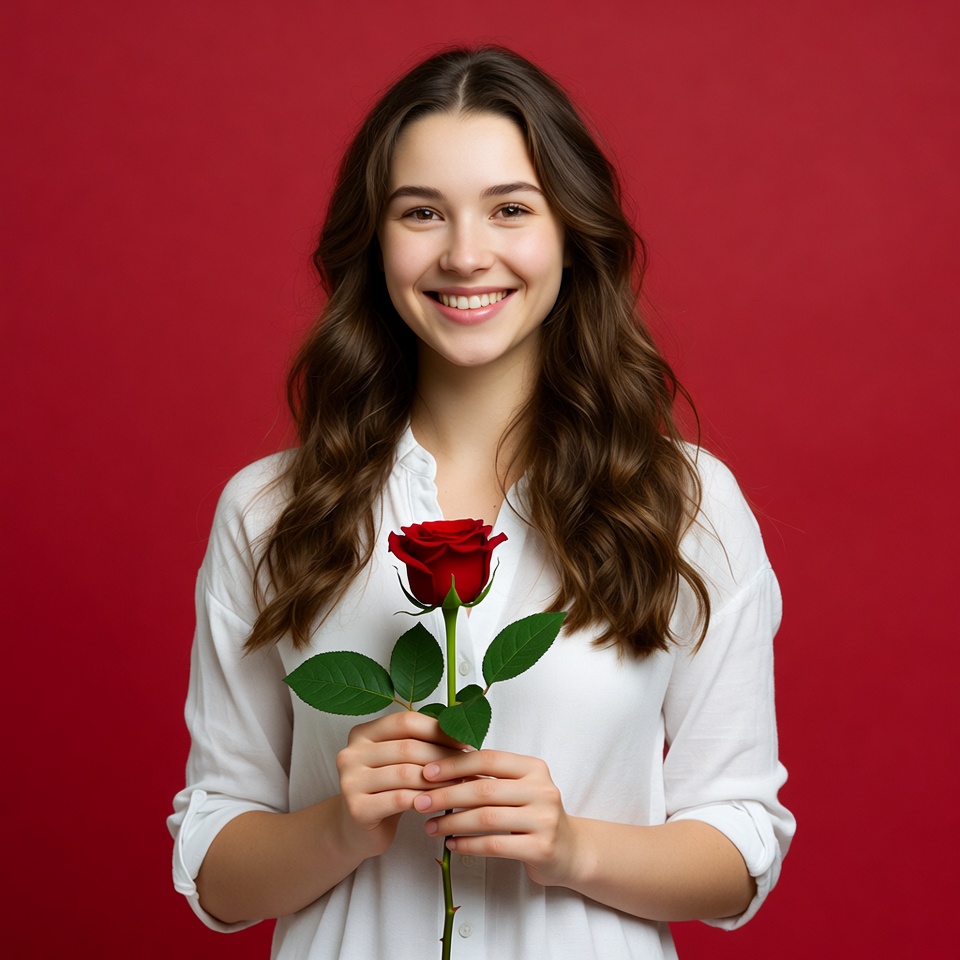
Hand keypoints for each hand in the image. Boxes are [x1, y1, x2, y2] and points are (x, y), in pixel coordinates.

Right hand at [335, 711, 464, 861]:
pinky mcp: (357, 808)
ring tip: (460, 783)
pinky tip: (441, 802)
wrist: (357, 830)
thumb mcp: (396, 760)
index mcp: (361, 733)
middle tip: (467, 764)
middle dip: (442, 756)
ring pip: (406, 773)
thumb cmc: (385, 790)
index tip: (463, 741)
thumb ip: (418, 742)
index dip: (437, 729)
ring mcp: (350, 781)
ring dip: (438, 779)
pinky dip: (425, 799)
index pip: (405, 722)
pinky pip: (400, 799)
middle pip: (407, 747)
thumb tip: (459, 730)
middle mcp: (350, 753)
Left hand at [413, 749, 579, 887]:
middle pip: (484, 790)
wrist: (572, 851)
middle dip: (446, 796)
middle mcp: (542, 790)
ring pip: (486, 818)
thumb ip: (490, 779)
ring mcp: (544, 820)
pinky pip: (495, 845)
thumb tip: (439, 772)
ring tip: (429, 827)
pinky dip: (468, 845)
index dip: (455, 764)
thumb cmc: (534, 815)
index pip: (488, 759)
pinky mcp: (541, 848)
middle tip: (419, 802)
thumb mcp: (519, 789)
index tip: (426, 772)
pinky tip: (451, 844)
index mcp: (533, 768)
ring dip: (452, 823)